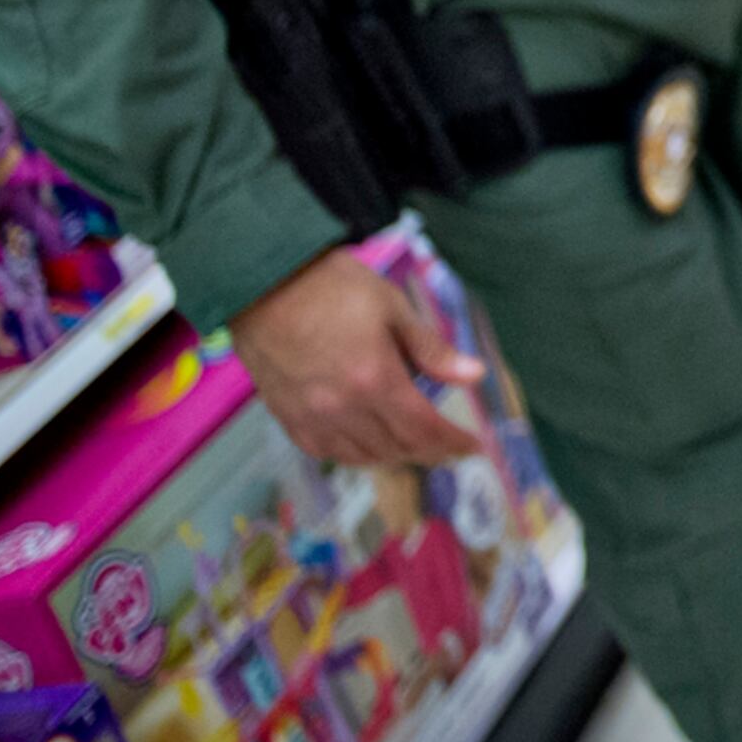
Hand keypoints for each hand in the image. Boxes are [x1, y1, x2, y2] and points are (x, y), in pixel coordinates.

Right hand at [227, 249, 484, 468]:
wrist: (266, 284)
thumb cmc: (334, 288)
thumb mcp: (393, 308)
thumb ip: (432, 350)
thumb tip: (476, 375)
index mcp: (376, 379)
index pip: (424, 429)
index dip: (453, 442)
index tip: (474, 446)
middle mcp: (344, 408)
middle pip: (397, 447)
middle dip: (431, 452)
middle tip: (449, 448)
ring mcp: (312, 418)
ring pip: (363, 457)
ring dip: (395, 456)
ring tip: (415, 446)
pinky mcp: (287, 418)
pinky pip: (328, 452)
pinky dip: (355, 455)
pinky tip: (368, 444)